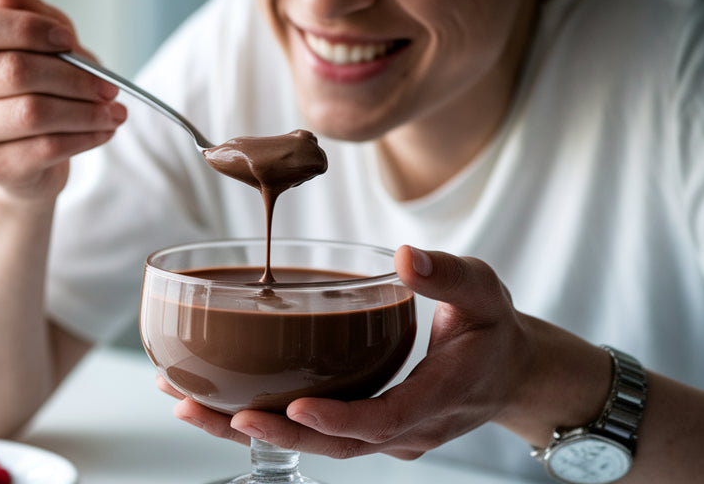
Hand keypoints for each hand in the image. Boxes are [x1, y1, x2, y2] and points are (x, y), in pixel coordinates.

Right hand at [0, 0, 126, 200]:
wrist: (25, 151)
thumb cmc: (30, 84)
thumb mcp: (37, 38)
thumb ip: (27, 12)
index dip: (28, 29)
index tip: (68, 40)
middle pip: (11, 71)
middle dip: (72, 77)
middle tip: (108, 85)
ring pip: (32, 114)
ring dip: (85, 112)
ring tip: (114, 111)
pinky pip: (45, 148)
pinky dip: (84, 138)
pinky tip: (103, 131)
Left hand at [163, 245, 543, 459]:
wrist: (513, 376)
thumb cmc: (494, 330)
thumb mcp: (485, 292)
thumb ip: (449, 275)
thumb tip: (405, 256)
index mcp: (438, 398)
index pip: (383, 420)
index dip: (337, 419)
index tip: (294, 407)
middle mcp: (408, 430)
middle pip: (335, 447)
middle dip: (273, 435)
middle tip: (218, 414)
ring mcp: (386, 438)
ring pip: (317, 447)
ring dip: (253, 432)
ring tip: (190, 407)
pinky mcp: (367, 433)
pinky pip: (315, 436)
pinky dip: (267, 423)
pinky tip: (216, 405)